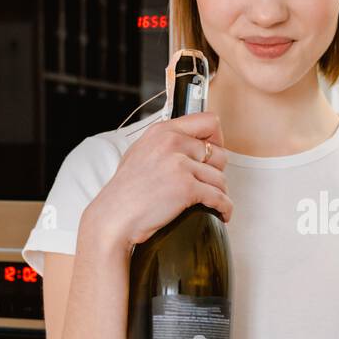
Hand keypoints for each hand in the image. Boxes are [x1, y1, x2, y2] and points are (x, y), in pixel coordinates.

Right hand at [81, 112, 231, 254]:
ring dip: (219, 193)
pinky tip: (221, 214)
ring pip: (220, 178)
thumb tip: (192, 144)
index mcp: (162, 131)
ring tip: (210, 202)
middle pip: (220, 153)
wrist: (114, 217)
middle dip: (217, 172)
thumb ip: (166, 144)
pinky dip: (224, 208)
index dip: (217, 139)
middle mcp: (172, 143)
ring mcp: (180, 165)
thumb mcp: (141, 153)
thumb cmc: (126, 192)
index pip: (208, 121)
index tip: (214, 154)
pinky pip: (220, 198)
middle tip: (207, 184)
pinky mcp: (187, 188)